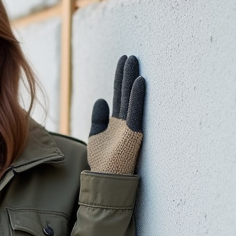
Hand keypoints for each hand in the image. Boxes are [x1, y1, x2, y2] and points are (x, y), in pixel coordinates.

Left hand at [87, 55, 145, 174]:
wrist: (106, 180)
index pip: (119, 95)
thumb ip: (97, 118)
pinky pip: (137, 111)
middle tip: (130, 56)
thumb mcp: (95, 137)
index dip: (120, 78)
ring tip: (133, 61)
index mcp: (117, 121)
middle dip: (127, 74)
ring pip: (132, 98)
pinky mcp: (134, 134)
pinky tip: (139, 81)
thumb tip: (100, 99)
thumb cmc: (102, 162)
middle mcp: (126, 122)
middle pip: (126, 93)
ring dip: (133, 79)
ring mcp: (130, 127)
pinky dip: (138, 97)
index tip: (123, 61)